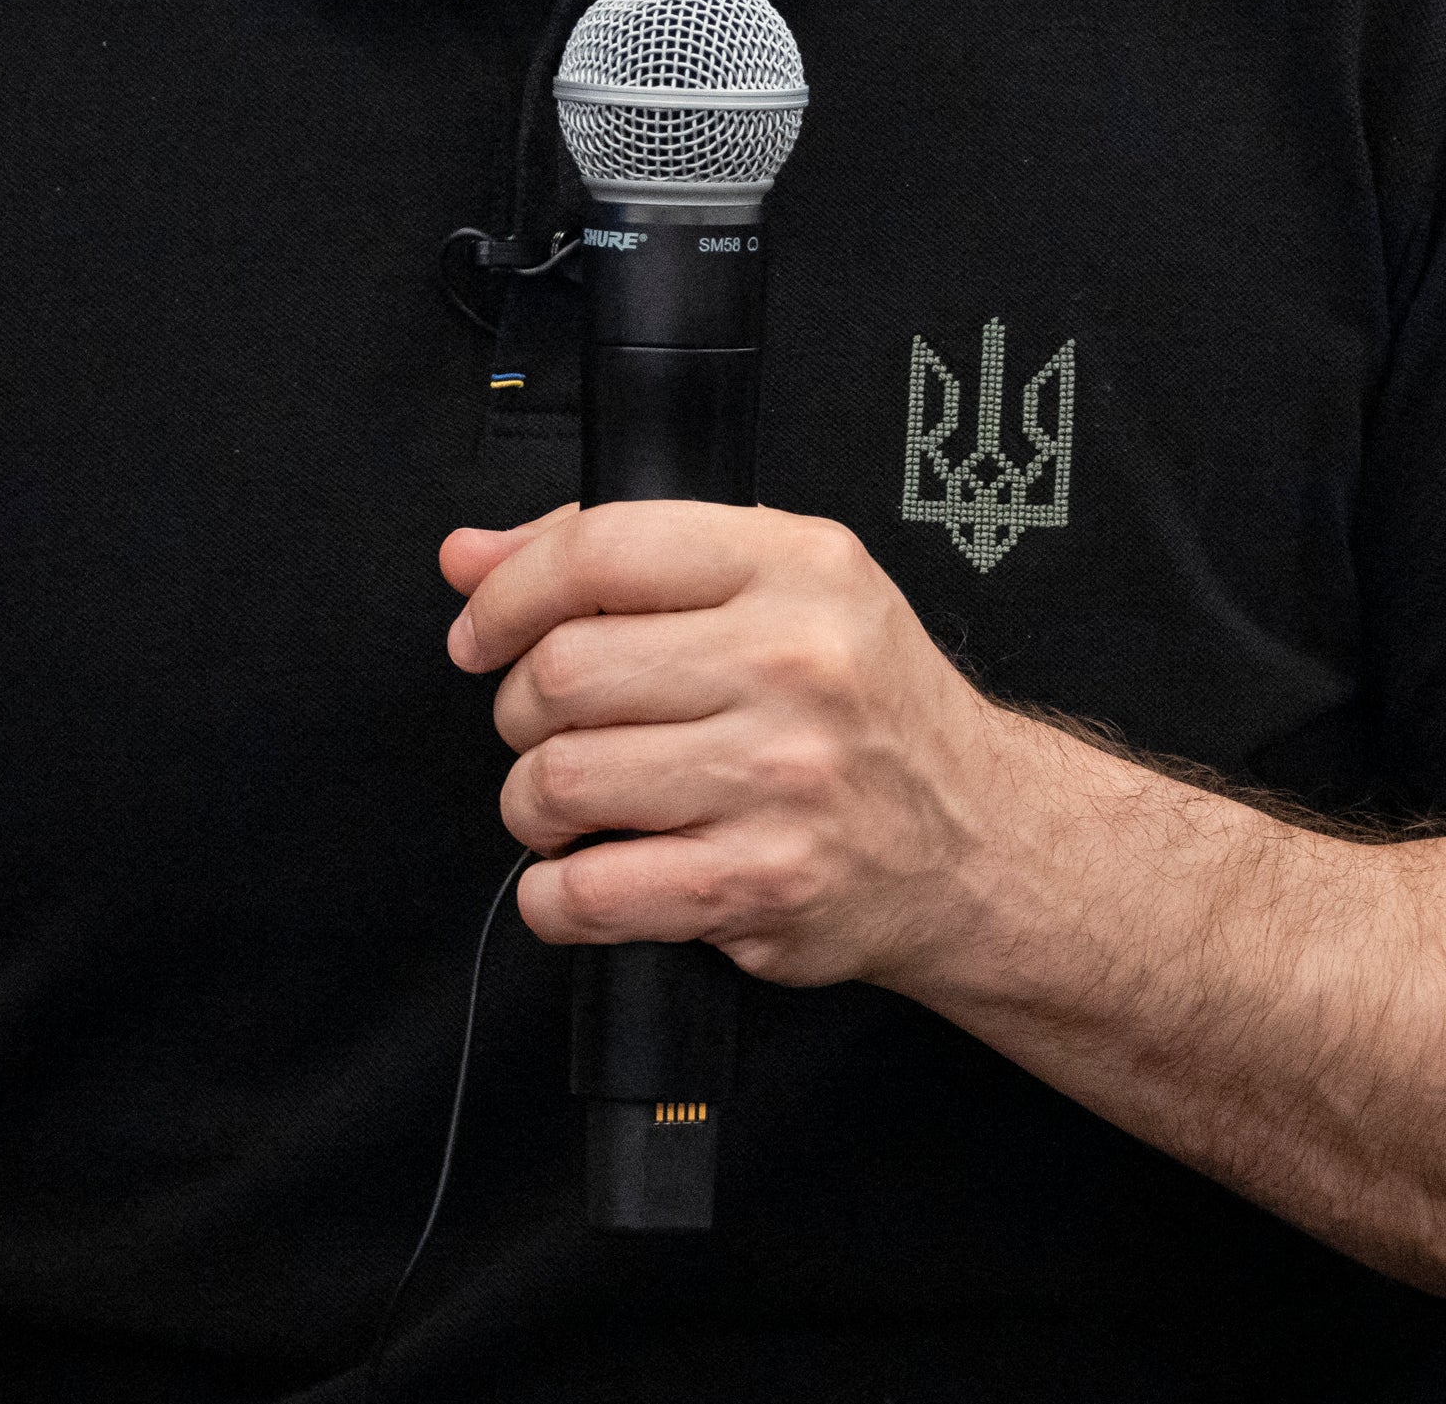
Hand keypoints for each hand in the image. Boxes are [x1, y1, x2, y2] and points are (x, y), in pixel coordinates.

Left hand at [441, 500, 1026, 990]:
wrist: (977, 841)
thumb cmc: (862, 707)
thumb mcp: (776, 589)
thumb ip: (616, 560)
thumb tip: (467, 557)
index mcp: (795, 566)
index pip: (600, 549)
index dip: (508, 594)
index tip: (481, 633)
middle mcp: (792, 664)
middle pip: (561, 673)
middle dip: (521, 712)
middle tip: (550, 730)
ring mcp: (778, 780)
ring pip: (559, 781)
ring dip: (533, 805)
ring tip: (577, 804)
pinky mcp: (761, 885)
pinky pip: (589, 892)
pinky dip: (554, 896)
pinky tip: (583, 877)